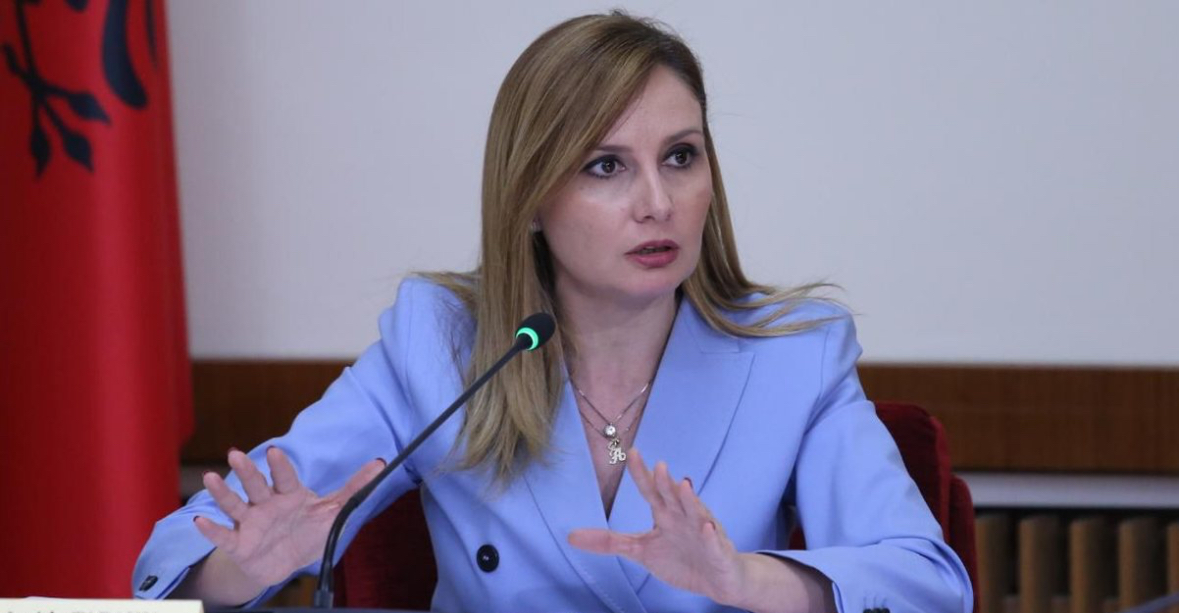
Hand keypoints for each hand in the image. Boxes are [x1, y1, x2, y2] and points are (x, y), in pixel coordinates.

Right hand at [194, 446, 385, 589]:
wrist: (285, 563)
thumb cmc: (308, 530)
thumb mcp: (333, 511)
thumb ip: (354, 488)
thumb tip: (380, 464)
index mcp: (289, 495)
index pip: (284, 478)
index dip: (279, 466)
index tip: (273, 452)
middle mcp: (266, 504)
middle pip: (255, 485)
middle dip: (246, 472)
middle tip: (234, 454)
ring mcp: (250, 523)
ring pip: (234, 505)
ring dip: (222, 493)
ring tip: (209, 478)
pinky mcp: (238, 544)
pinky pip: (223, 537)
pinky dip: (211, 530)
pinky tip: (199, 521)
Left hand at [567, 449, 746, 605]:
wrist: (718, 580)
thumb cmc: (681, 560)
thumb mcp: (640, 551)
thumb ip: (609, 542)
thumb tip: (570, 537)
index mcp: (665, 515)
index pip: (651, 491)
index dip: (642, 474)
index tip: (633, 452)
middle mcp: (684, 518)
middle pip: (672, 497)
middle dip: (666, 483)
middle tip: (657, 466)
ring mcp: (703, 532)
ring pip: (696, 513)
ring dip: (690, 499)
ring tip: (682, 484)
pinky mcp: (718, 552)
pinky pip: (714, 542)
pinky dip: (711, 535)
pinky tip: (707, 527)